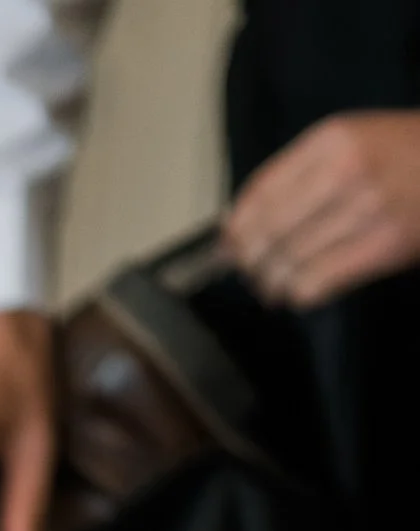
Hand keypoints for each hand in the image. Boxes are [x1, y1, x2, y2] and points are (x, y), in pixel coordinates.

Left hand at [226, 113, 419, 308]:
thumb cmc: (404, 154)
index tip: (226, 246)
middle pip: (268, 232)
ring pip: (289, 262)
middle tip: (251, 272)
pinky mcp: (384, 246)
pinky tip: (302, 291)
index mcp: (332, 140)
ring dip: (273, 283)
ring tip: (275, 286)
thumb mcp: (352, 141)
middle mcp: (345, 171)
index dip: (235, 227)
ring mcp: (366, 209)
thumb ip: (296, 174)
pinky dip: (300, 293)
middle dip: (250, 261)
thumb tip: (234, 223)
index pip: (261, 191)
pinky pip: (318, 282)